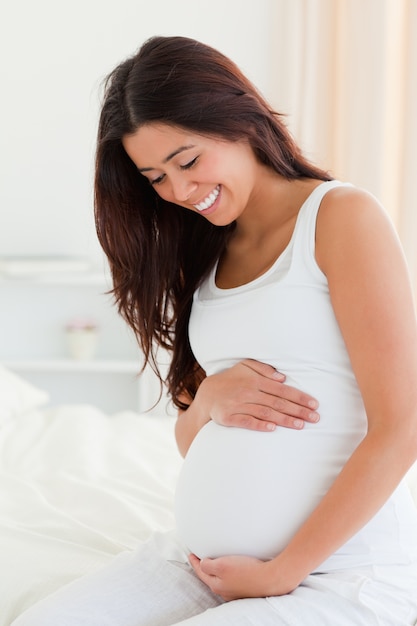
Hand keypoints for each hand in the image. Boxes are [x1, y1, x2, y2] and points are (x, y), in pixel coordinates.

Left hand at [189, 554, 293, 600]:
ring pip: (220, 579)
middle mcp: (224, 590)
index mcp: (216, 585)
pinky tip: (232, 567)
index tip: (190, 553)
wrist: (270, 579)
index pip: (201, 572)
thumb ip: (208, 565)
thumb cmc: (246, 572)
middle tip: (200, 557)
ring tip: (214, 560)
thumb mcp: (222, 566)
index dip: (194, 562)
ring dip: (216, 569)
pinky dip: (227, 572)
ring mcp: (235, 591)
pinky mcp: (245, 588)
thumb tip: (203, 564)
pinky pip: (231, 579)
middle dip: (204, 567)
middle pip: (209, 577)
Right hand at [196, 359, 318, 431]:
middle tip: (315, 418)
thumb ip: (263, 369)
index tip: (314, 404)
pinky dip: (259, 425)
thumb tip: (282, 378)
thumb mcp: (245, 367)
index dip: (299, 397)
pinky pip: (246, 422)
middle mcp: (248, 392)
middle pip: (277, 403)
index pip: (282, 390)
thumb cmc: (231, 380)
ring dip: (284, 420)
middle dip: (298, 410)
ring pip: (265, 413)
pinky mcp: (229, 417)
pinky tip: (273, 428)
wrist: (207, 394)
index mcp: (255, 381)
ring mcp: (238, 405)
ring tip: (301, 426)